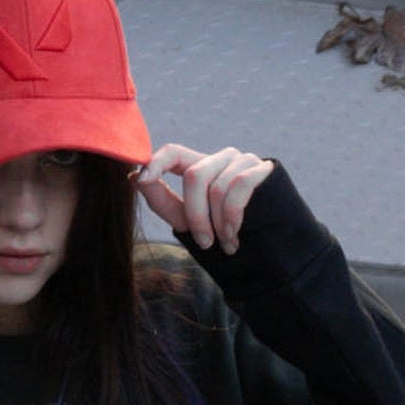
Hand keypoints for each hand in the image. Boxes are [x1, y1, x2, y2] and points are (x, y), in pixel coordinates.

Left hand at [132, 143, 272, 253]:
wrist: (269, 251)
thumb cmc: (224, 236)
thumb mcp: (188, 221)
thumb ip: (163, 200)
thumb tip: (134, 178)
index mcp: (202, 167)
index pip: (173, 153)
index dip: (156, 163)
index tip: (141, 179)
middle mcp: (221, 158)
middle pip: (195, 176)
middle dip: (196, 215)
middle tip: (205, 242)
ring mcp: (243, 160)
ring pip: (216, 187)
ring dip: (218, 224)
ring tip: (227, 244)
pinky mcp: (261, 170)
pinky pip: (237, 189)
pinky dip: (232, 218)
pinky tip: (236, 235)